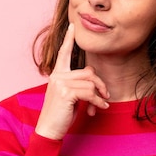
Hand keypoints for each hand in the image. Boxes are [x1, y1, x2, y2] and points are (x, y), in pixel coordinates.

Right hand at [34, 23, 109, 139]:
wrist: (49, 129)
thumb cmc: (60, 114)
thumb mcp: (70, 96)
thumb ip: (78, 84)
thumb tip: (94, 79)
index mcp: (56, 74)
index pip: (63, 53)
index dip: (69, 39)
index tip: (72, 26)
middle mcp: (57, 76)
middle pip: (88, 72)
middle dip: (100, 84)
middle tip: (106, 96)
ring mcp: (60, 83)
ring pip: (90, 83)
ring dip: (99, 96)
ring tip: (101, 105)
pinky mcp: (65, 92)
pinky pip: (90, 93)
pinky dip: (98, 102)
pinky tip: (100, 108)